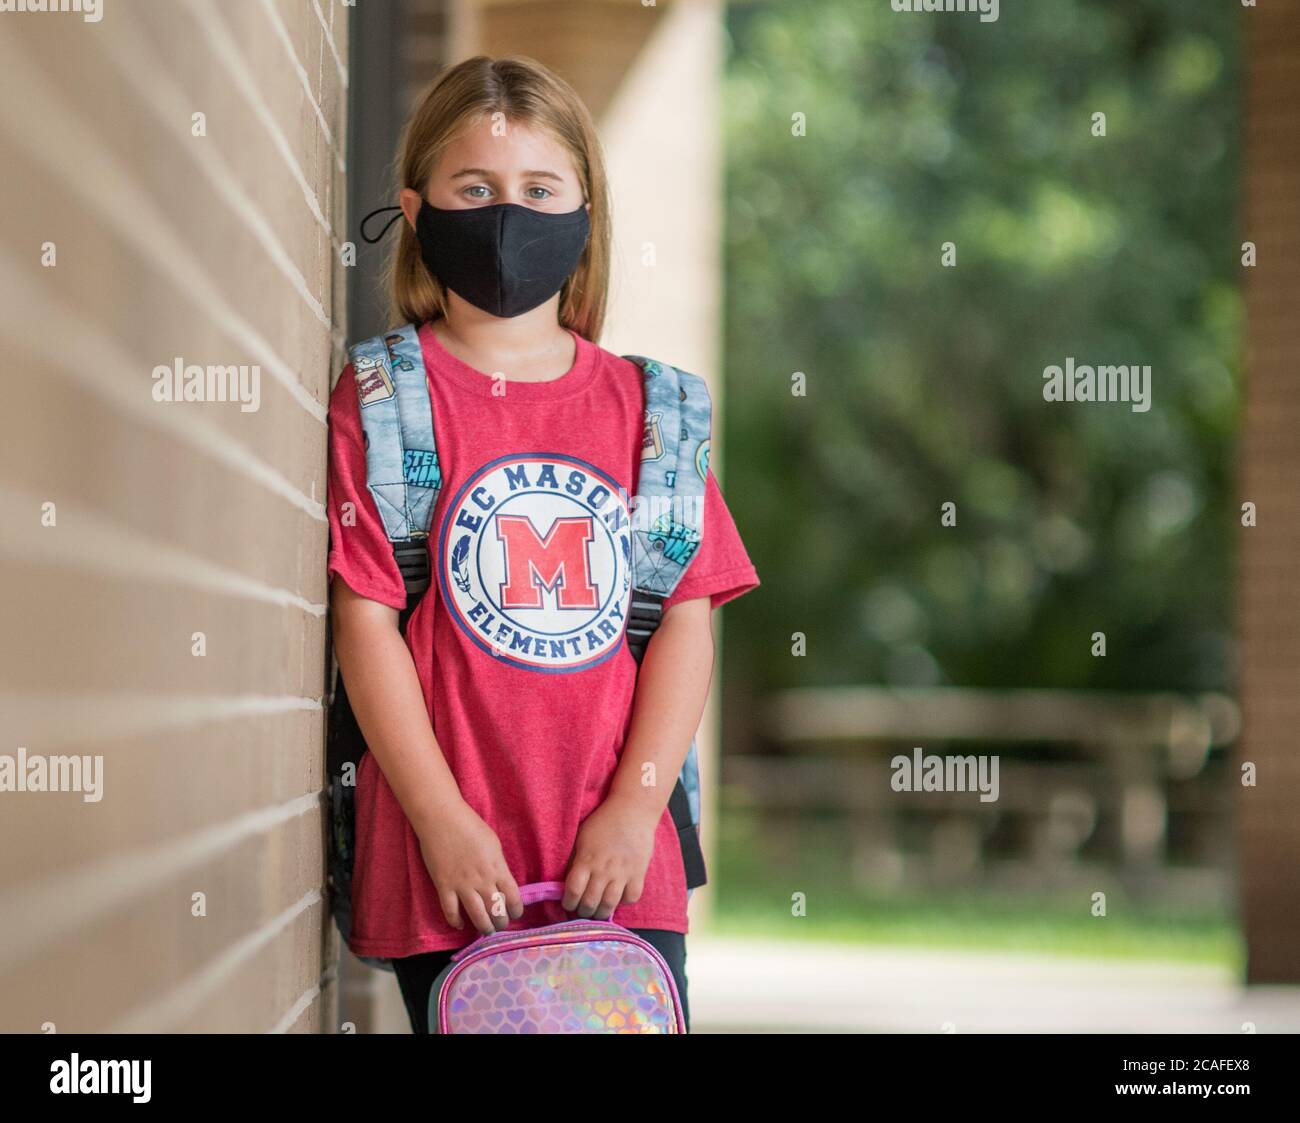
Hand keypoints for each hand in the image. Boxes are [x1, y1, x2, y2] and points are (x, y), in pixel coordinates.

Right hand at [414, 800, 522, 935]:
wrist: (442, 819)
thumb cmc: (470, 825)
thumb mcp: (494, 843)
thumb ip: (498, 864)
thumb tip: (500, 880)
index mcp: (498, 868)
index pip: (513, 897)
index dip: (516, 910)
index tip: (515, 913)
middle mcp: (482, 880)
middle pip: (496, 910)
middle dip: (501, 921)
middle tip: (500, 924)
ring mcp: (462, 885)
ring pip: (477, 916)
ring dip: (484, 927)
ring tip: (486, 930)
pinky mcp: (443, 886)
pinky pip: (450, 911)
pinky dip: (455, 921)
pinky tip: (460, 925)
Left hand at [563, 795, 659, 920]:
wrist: (633, 810)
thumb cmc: (603, 821)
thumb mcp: (581, 838)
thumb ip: (574, 860)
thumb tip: (565, 882)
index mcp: (586, 859)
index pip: (573, 891)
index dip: (568, 903)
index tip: (568, 904)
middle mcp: (603, 869)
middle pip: (590, 903)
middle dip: (583, 912)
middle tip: (583, 910)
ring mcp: (622, 873)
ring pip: (609, 905)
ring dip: (601, 913)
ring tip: (598, 911)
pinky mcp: (639, 873)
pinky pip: (631, 897)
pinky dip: (624, 901)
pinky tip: (619, 896)